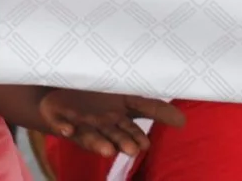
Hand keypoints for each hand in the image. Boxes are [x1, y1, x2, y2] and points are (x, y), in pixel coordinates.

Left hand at [38, 89, 185, 159]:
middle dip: (120, 143)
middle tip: (129, 150)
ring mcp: (78, 123)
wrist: (61, 90)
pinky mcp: (57, 118)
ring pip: (88, 136)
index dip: (135, 138)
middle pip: (111, 136)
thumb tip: (183, 121)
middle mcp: (99, 127)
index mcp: (116, 122)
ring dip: (96, 143)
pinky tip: (67, 129)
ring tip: (106, 149)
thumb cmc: (99, 97)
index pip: (129, 131)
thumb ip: (154, 108)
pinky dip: (63, 127)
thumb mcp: (128, 98)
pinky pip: (59, 124)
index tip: (144, 145)